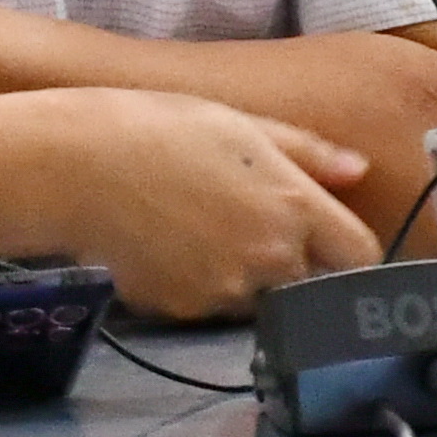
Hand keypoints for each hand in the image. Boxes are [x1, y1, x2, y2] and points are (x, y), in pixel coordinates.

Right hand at [65, 95, 383, 321]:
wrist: (77, 169)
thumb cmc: (163, 132)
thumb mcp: (245, 126)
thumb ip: (309, 154)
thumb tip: (358, 170)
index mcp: (295, 210)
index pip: (359, 257)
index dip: (351, 251)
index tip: (335, 240)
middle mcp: (269, 260)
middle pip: (310, 281)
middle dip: (295, 262)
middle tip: (253, 223)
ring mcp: (224, 291)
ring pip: (257, 296)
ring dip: (246, 275)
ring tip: (202, 227)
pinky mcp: (181, 310)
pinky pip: (207, 303)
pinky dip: (198, 283)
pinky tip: (169, 245)